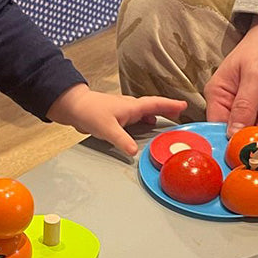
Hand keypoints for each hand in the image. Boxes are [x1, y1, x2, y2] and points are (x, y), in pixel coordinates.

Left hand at [47, 84, 186, 156]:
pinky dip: (146, 119)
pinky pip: (138, 116)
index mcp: (132, 107)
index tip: (184, 105)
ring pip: (146, 111)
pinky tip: (146, 125)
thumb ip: (122, 140)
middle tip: (181, 112)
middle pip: (153, 106)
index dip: (170, 105)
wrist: (74, 107)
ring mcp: (124, 111)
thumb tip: (134, 152)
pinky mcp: (118, 116)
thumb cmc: (90, 112)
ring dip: (157, 113)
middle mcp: (130, 107)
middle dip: (168, 108)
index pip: (155, 104)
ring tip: (168, 119)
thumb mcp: (108, 129)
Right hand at [204, 17, 257, 136]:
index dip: (230, 143)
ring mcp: (250, 106)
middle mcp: (231, 103)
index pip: (218, 126)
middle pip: (239, 133)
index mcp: (219, 94)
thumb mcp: (255, 77)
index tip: (247, 155)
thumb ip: (244, 106)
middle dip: (257, 143)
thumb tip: (232, 134)